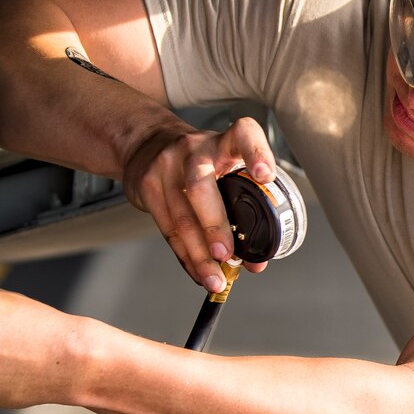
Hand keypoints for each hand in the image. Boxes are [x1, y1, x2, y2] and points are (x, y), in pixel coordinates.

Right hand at [122, 116, 274, 291]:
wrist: (146, 143)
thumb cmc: (198, 161)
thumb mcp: (221, 165)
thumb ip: (242, 202)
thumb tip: (257, 260)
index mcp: (223, 142)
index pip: (243, 135)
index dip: (256, 153)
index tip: (266, 176)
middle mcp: (194, 150)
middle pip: (201, 187)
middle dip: (214, 225)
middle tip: (226, 253)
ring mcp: (166, 167)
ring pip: (181, 217)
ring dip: (199, 255)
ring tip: (214, 278)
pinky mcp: (147, 186)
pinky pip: (168, 229)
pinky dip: (185, 255)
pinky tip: (196, 271)